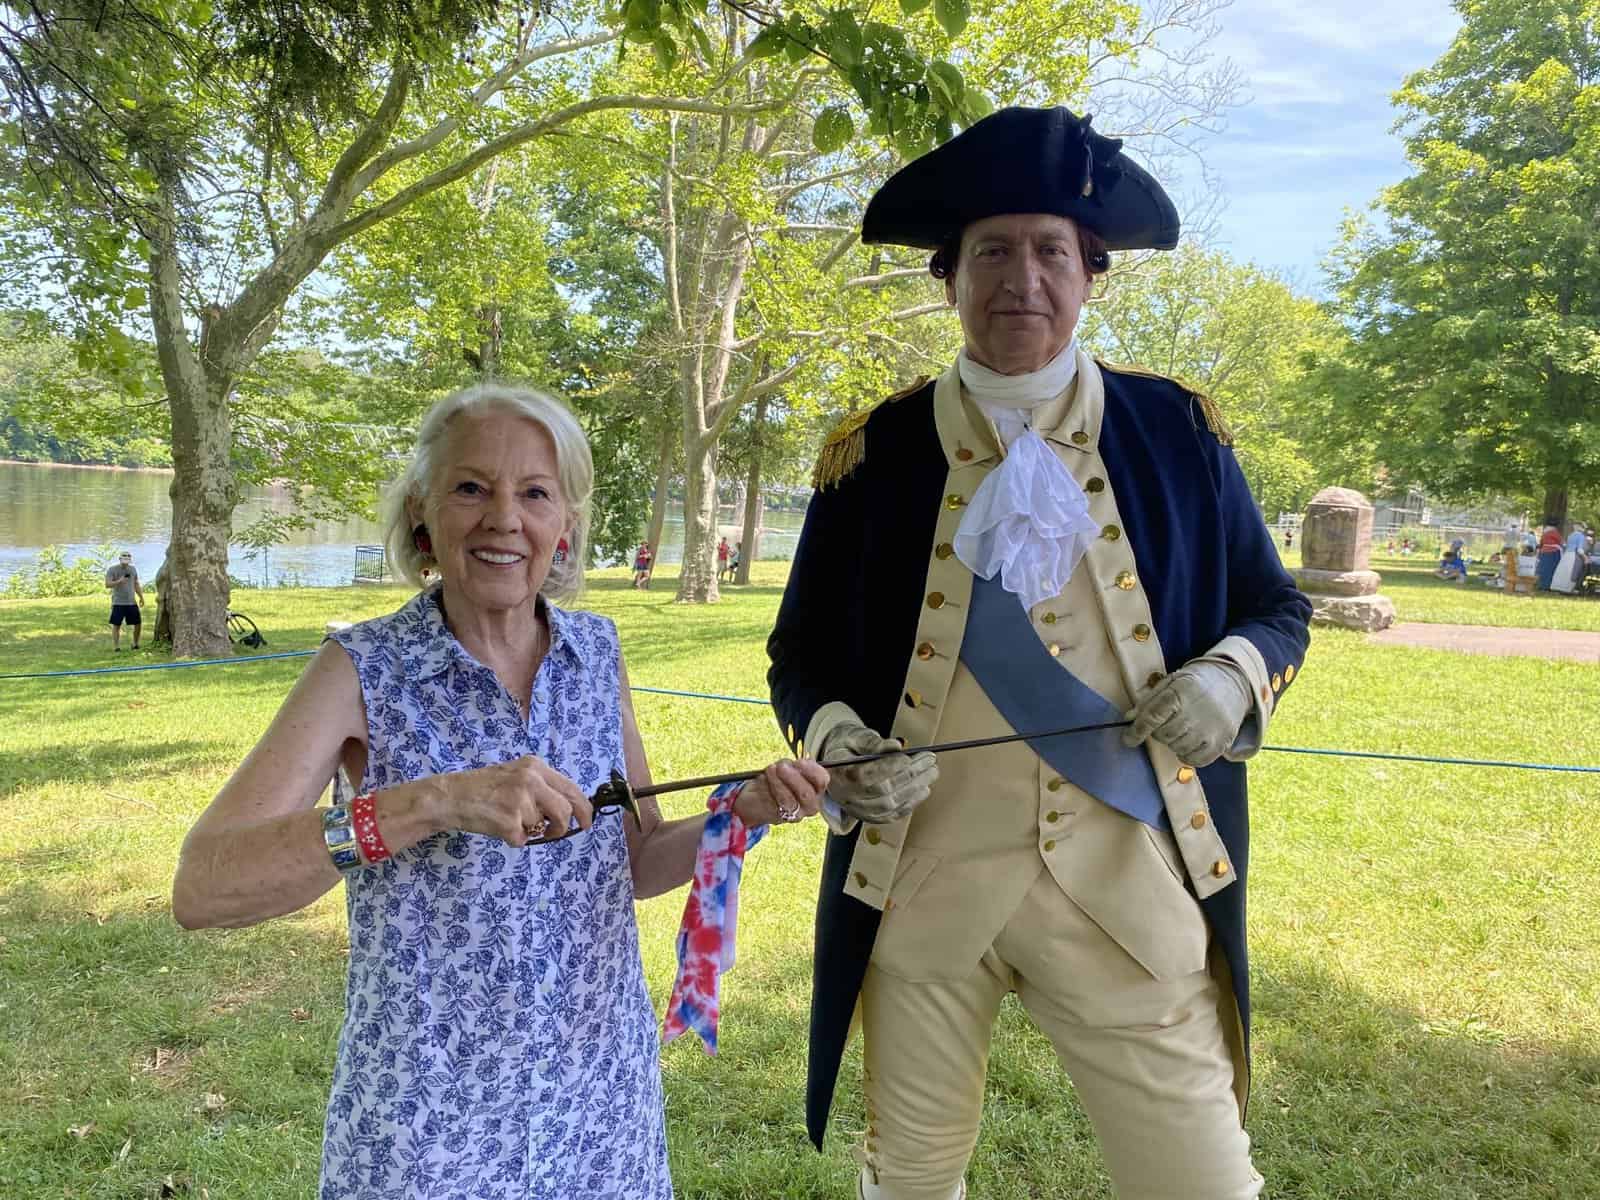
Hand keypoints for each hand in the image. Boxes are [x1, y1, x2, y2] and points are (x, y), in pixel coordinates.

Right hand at [434, 755, 592, 845]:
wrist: (451, 796)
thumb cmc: (483, 788)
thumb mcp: (516, 775)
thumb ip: (541, 787)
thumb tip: (568, 809)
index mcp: (535, 767)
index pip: (571, 789)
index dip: (583, 808)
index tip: (587, 822)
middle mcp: (531, 780)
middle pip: (564, 810)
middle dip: (562, 827)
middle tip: (554, 833)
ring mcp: (520, 801)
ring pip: (543, 828)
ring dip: (530, 831)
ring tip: (510, 821)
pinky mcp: (510, 822)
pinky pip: (523, 839)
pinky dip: (513, 839)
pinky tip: (498, 826)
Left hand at [735, 759, 829, 825]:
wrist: (763, 797)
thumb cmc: (782, 779)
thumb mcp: (790, 768)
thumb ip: (793, 766)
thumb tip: (790, 765)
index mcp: (817, 789)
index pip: (821, 780)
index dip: (810, 770)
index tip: (798, 762)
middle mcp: (810, 805)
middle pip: (806, 793)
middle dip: (793, 778)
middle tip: (781, 767)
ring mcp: (796, 814)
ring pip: (788, 800)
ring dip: (777, 782)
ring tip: (770, 770)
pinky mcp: (779, 817)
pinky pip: (773, 803)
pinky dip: (766, 789)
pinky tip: (763, 780)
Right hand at [818, 722, 937, 823]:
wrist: (838, 763)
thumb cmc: (848, 747)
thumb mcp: (855, 736)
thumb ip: (873, 742)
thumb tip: (896, 746)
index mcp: (837, 774)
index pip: (863, 776)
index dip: (887, 768)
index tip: (907, 757)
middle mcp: (846, 796)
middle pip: (881, 791)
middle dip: (909, 775)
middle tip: (928, 761)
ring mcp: (857, 809)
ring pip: (889, 805)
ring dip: (914, 789)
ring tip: (930, 773)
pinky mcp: (869, 817)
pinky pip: (891, 815)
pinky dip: (910, 803)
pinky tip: (923, 790)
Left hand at [1122, 659, 1252, 767]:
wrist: (1233, 684)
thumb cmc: (1196, 684)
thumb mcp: (1171, 682)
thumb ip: (1149, 699)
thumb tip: (1129, 718)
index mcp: (1180, 692)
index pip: (1152, 716)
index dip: (1137, 730)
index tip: (1128, 739)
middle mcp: (1195, 712)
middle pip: (1162, 735)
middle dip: (1158, 732)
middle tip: (1166, 723)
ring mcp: (1210, 730)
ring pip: (1176, 748)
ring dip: (1172, 742)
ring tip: (1181, 728)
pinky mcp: (1221, 743)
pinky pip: (1194, 760)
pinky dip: (1187, 754)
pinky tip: (1190, 741)